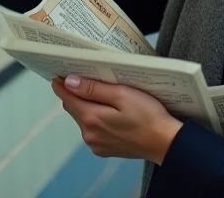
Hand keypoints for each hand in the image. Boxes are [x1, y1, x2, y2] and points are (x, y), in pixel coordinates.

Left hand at [52, 76, 182, 163]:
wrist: (165, 143)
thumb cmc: (148, 116)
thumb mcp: (122, 95)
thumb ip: (93, 89)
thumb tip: (69, 82)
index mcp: (91, 118)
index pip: (67, 98)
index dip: (61, 84)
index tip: (58, 74)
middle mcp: (89, 134)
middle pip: (73, 108)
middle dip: (74, 94)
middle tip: (82, 78)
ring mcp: (96, 144)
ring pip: (83, 119)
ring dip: (86, 106)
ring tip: (100, 94)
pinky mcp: (104, 150)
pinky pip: (93, 130)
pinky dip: (95, 119)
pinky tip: (110, 113)